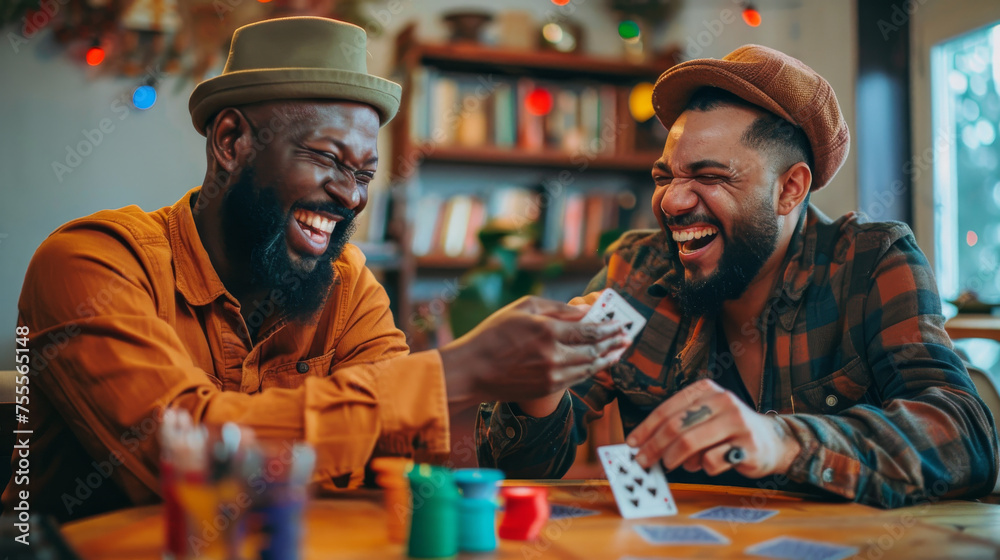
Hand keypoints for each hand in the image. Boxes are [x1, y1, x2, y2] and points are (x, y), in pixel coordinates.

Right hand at [439, 296, 627, 406]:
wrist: (472, 370)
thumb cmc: (493, 334)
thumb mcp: (522, 308)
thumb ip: (556, 308)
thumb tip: (584, 312)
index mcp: (547, 331)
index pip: (588, 330)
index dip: (608, 327)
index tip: (621, 323)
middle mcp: (553, 355)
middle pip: (594, 350)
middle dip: (614, 343)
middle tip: (627, 337)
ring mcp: (551, 375)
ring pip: (589, 367)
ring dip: (608, 359)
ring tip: (620, 351)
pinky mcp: (547, 389)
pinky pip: (577, 378)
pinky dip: (591, 370)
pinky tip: (598, 363)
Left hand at [625, 379, 799, 478]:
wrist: (774, 440)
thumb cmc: (729, 430)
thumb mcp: (706, 416)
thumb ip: (679, 424)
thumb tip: (643, 444)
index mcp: (706, 389)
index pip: (667, 408)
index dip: (645, 428)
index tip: (632, 444)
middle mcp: (722, 401)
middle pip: (675, 427)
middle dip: (654, 447)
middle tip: (643, 462)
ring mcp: (737, 422)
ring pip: (690, 443)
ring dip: (674, 459)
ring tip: (672, 465)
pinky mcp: (747, 446)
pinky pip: (711, 461)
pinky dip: (702, 468)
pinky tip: (708, 465)